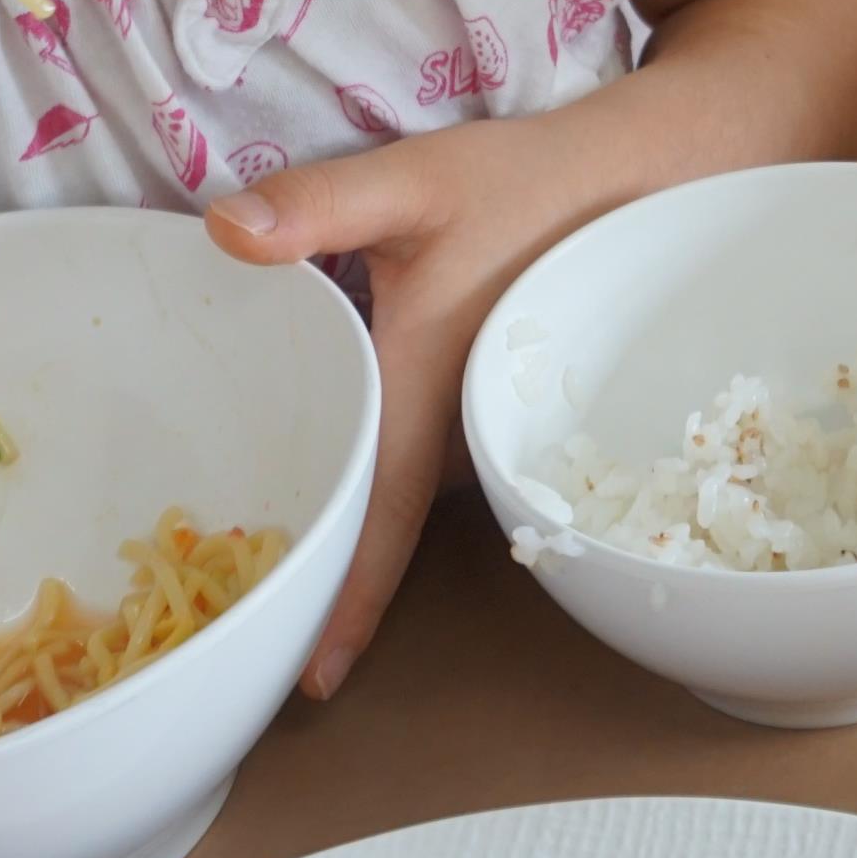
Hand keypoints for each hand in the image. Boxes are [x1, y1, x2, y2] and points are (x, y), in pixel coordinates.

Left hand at [205, 117, 611, 698]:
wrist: (633, 178)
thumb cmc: (522, 185)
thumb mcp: (415, 183)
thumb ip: (321, 203)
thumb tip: (223, 231)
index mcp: (429, 396)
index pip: (388, 522)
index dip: (353, 601)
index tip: (317, 680)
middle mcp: (466, 429)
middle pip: (396, 527)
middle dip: (338, 583)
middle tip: (267, 624)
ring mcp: (492, 422)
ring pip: (421, 497)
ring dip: (367, 528)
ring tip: (291, 555)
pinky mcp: (503, 401)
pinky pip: (444, 461)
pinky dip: (396, 477)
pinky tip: (354, 464)